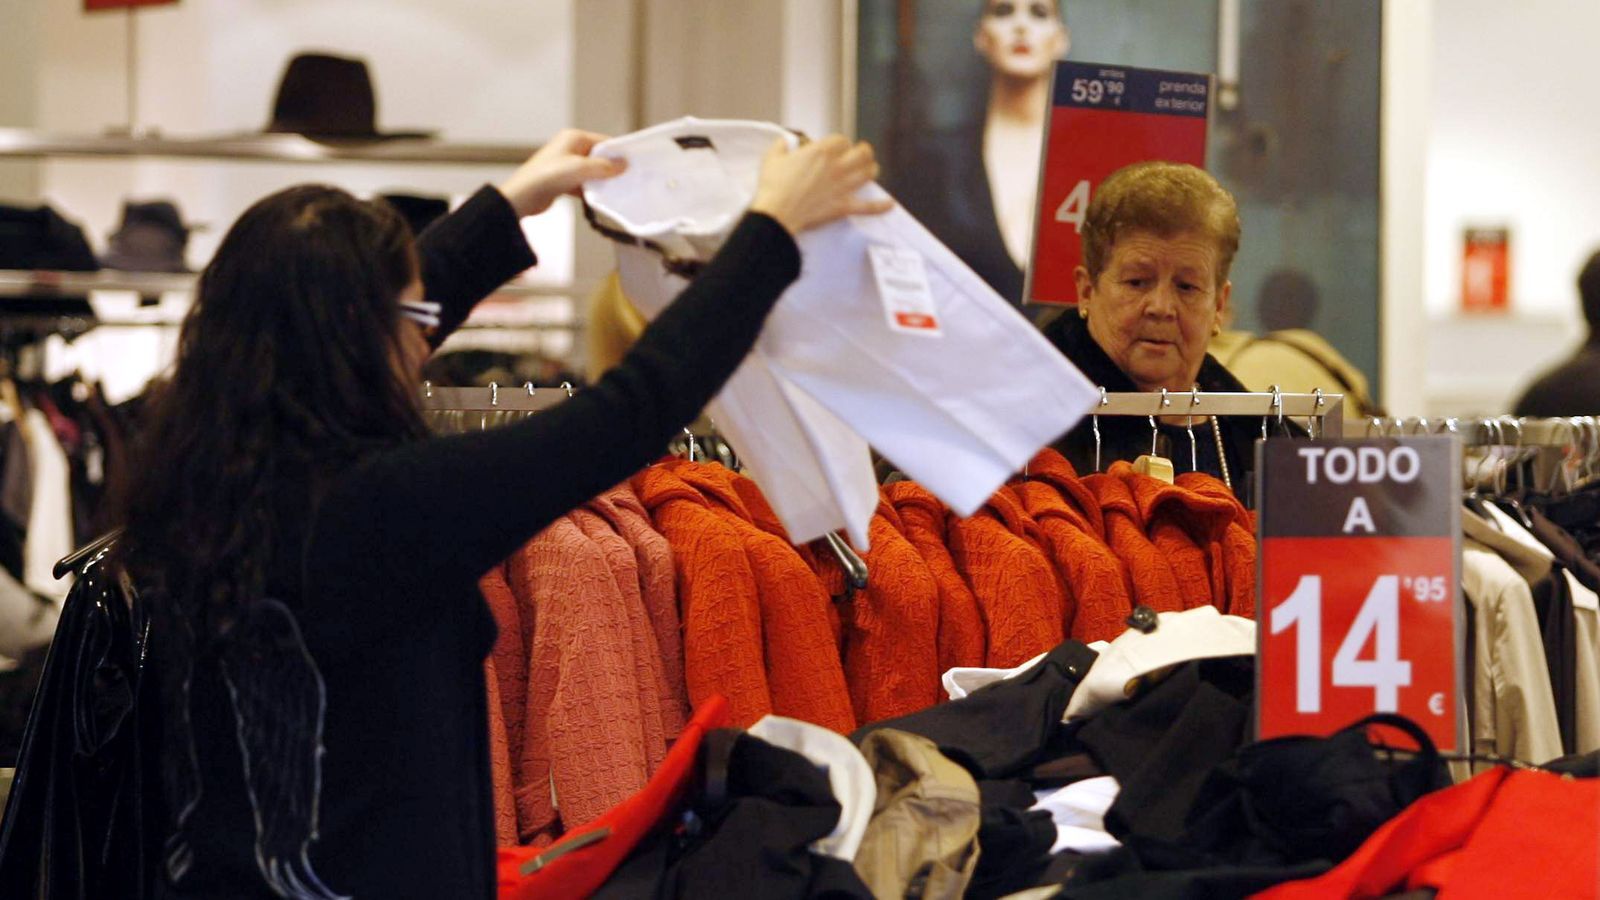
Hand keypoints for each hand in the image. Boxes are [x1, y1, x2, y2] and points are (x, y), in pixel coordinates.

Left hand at [498, 128, 626, 217]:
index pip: (603, 141)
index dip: (617, 152)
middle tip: (626, 179)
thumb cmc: (548, 176)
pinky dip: (591, 189)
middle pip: (599, 157)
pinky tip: (599, 198)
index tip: (632, 163)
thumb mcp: (581, 168)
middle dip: (610, 168)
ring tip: (615, 190)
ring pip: (591, 171)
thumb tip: (623, 164)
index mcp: (574, 138)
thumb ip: (605, 166)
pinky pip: (583, 183)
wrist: (524, 196)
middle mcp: (570, 148)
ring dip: (601, 181)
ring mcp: (566, 164)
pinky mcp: (563, 180)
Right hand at [749, 135, 893, 234]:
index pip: (842, 140)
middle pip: (862, 153)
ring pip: (868, 174)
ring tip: (871, 169)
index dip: (840, 143)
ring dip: (872, 170)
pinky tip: (890, 204)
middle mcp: (837, 166)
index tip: (835, 148)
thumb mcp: (772, 158)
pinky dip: (880, 206)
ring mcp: (843, 187)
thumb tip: (785, 141)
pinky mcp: (844, 206)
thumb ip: (781, 145)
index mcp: (822, 151)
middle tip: (862, 153)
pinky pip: (868, 206)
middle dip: (864, 151)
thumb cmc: (773, 187)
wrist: (777, 213)